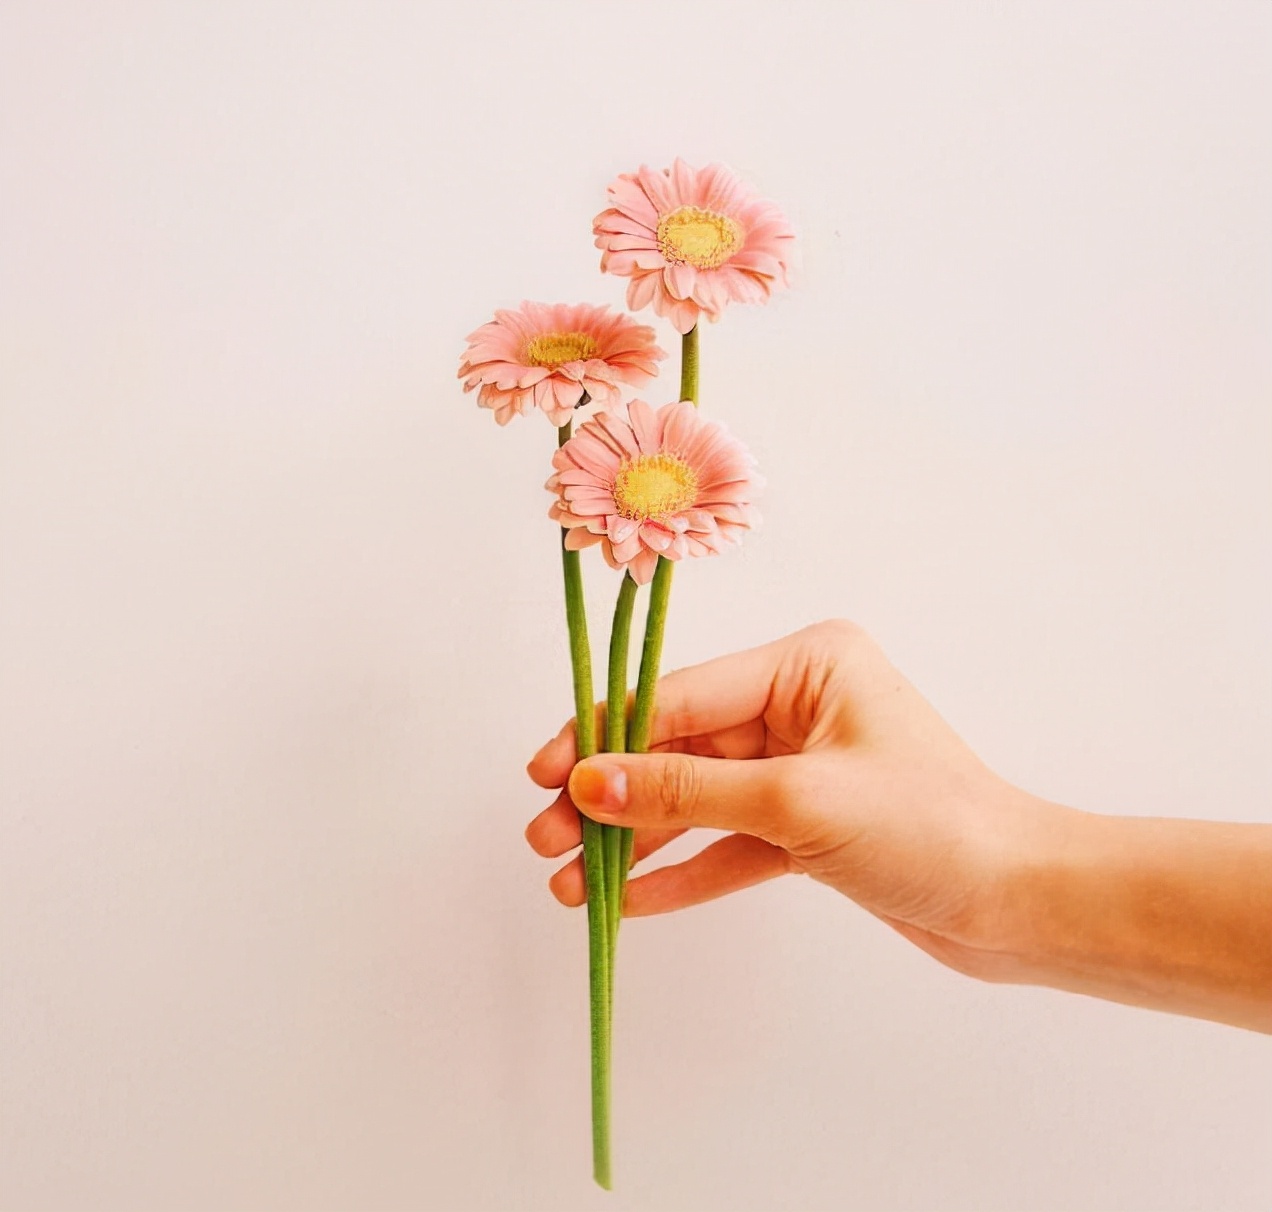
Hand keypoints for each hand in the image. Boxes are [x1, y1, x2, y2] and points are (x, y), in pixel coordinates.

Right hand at [525, 619, 1050, 978]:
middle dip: (614, 797)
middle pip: (681, 748)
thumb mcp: (796, 801)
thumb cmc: (929, 828)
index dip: (606, 736)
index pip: (682, 696)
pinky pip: (731, 841)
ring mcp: (803, 765)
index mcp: (808, 663)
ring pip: (699, 799)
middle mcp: (801, 703)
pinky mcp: (810, 825)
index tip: (544, 776)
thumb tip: (587, 785)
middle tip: (545, 838)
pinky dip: (686, 870)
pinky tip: (630, 901)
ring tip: (571, 881)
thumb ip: (685, 792)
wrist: (1020, 906)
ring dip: (638, 841)